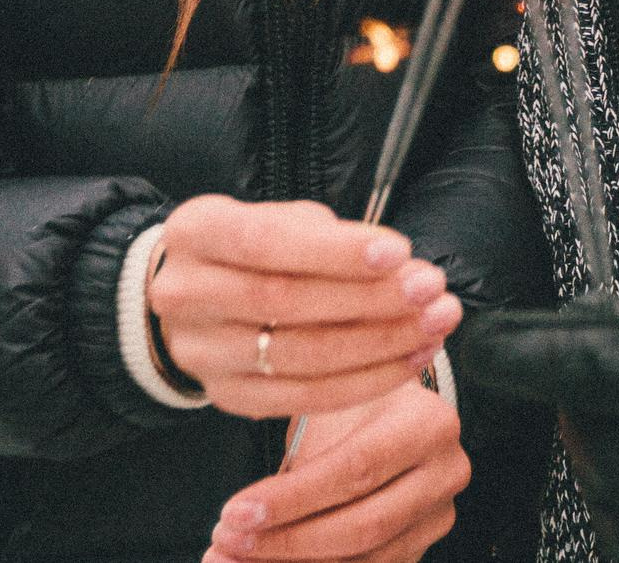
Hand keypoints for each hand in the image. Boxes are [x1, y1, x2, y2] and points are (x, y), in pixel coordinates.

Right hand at [150, 197, 460, 418]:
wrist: (198, 297)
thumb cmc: (256, 249)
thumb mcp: (280, 220)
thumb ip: (328, 236)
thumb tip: (398, 265)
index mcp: (196, 232)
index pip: (264, 242)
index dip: (335, 251)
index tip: (399, 252)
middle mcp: (186, 294)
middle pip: (284, 303)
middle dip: (370, 299)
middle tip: (431, 291)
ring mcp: (201, 352)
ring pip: (299, 356)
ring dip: (379, 343)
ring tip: (433, 325)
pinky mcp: (227, 396)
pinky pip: (304, 398)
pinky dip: (365, 381)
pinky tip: (410, 359)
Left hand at [203, 379, 468, 562]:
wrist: (390, 414)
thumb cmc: (351, 406)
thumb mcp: (329, 408)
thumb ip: (300, 458)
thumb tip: (239, 518)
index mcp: (429, 423)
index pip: (355, 469)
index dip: (292, 498)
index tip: (233, 513)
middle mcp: (446, 473)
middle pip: (362, 526)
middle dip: (285, 543)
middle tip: (225, 544)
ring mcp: (438, 517)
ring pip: (364, 561)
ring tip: (231, 561)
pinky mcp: (422, 548)